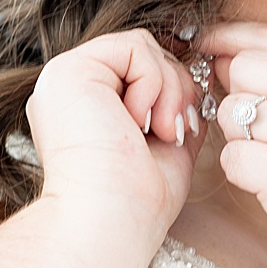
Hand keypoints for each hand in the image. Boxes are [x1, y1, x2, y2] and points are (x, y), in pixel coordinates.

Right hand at [29, 30, 205, 242]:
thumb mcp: (169, 143)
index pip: (145, 72)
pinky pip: (134, 47)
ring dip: (168, 89)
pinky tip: (139, 122)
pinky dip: (153, 83)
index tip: (183, 132)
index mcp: (91, 107)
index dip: (177, 93)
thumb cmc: (139, 199)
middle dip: (178, 90)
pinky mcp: (69, 70)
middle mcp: (74, 90)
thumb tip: (199, 79)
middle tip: (173, 132)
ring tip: (158, 131)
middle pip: (147, 55)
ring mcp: (67, 77)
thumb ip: (175, 106)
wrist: (113, 219)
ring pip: (144, 48)